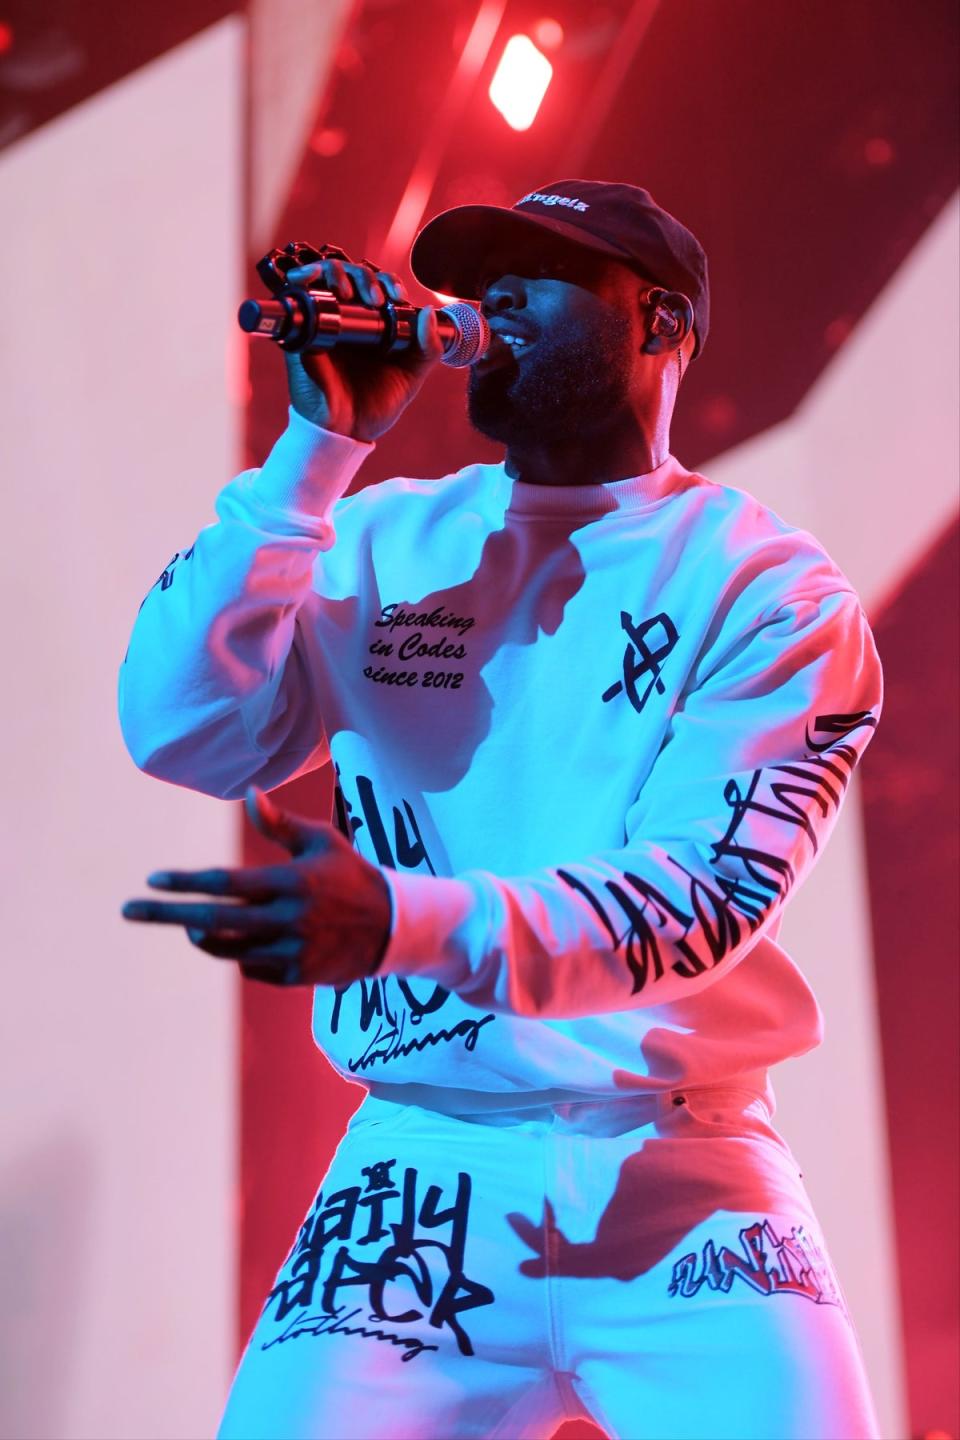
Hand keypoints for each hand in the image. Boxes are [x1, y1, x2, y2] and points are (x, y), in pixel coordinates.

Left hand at [121, 787, 391, 985]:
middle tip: (128, 910)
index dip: (185, 881)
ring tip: (190, 923)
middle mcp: (286, 919)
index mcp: (290, 882)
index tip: (153, 879)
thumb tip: (250, 793)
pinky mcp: (295, 975)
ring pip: (225, 948)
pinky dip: (239, 952)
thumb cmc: (352, 875)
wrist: (394, 928)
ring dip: (201, 935)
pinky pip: (249, 966)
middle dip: (165, 914)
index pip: (225, 883)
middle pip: (212, 920)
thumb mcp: (320, 842)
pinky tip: (248, 938)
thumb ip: (279, 824)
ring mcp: (289, 951)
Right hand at [282, 252, 443, 441]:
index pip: (378, 285)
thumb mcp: (411, 376)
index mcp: (373, 325)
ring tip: (348, 293)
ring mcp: (324, 323)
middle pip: (352, 274)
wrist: (348, 431)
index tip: (397, 298)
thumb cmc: (376, 405)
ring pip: (325, 277)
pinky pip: (296, 297)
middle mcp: (347, 319)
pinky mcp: (302, 333)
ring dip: (337, 273)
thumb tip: (428, 312)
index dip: (388, 282)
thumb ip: (428, 348)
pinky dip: (302, 280)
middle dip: (366, 277)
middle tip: (376, 299)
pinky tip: (311, 279)